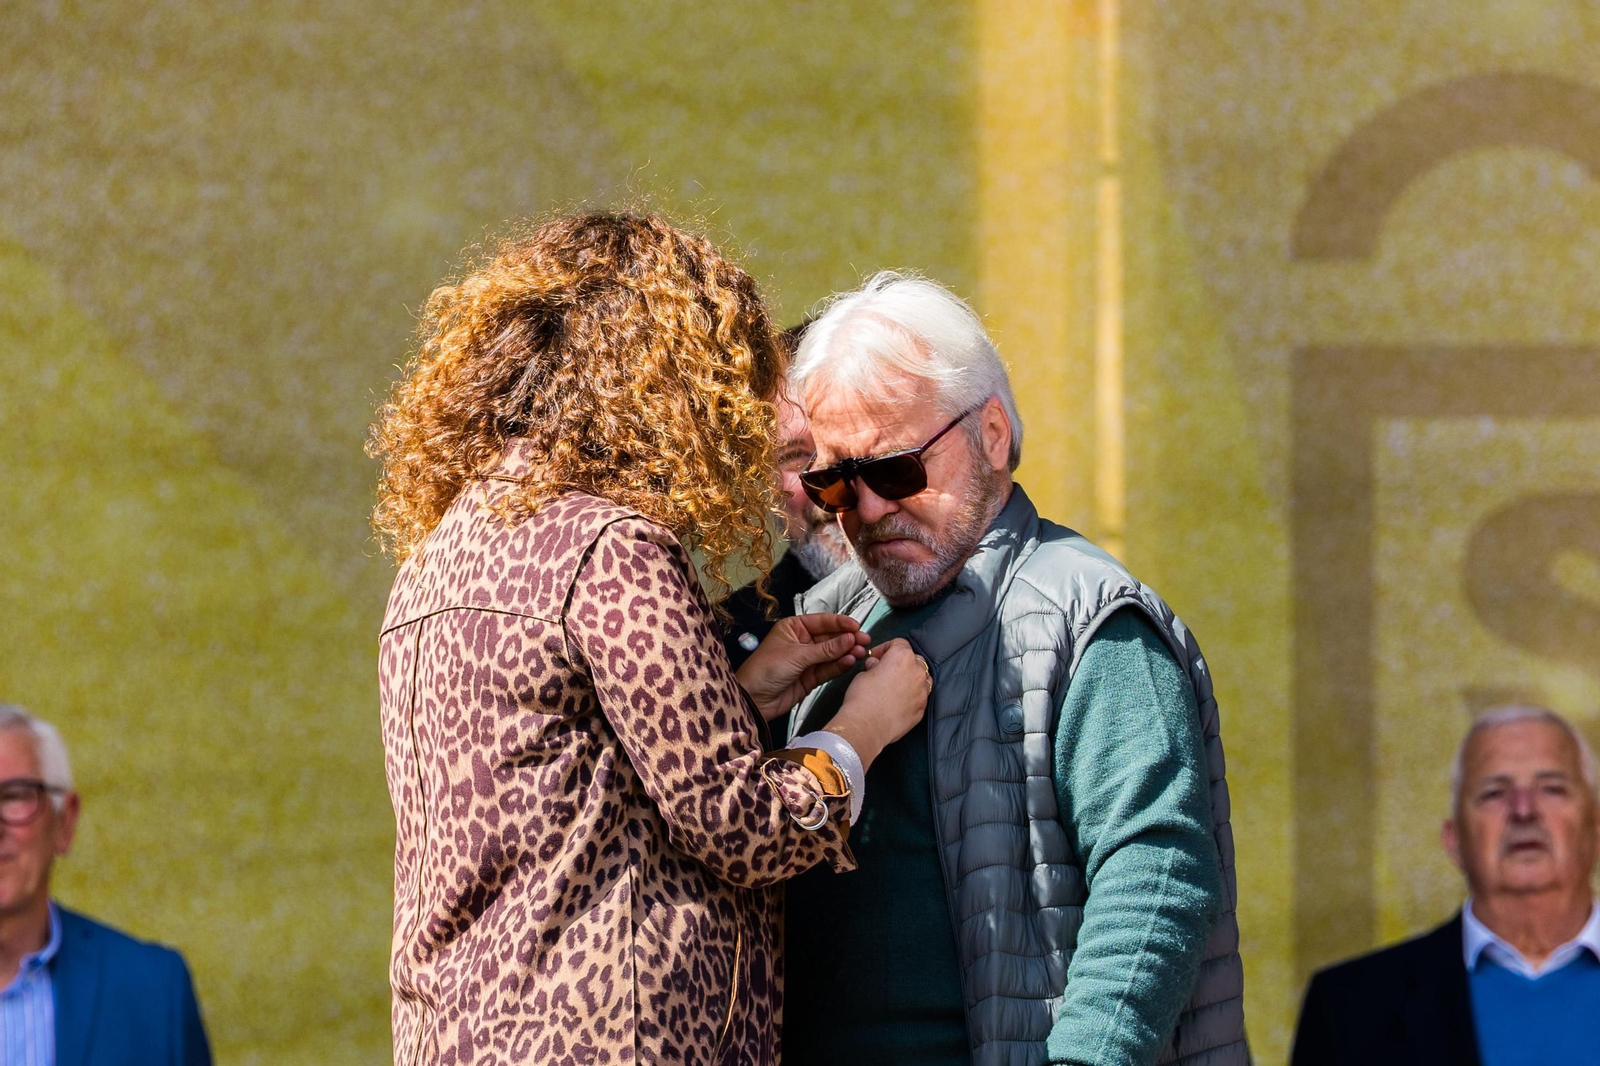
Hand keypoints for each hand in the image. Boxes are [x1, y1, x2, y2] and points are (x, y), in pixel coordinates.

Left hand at [735, 613, 871, 721]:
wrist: (753, 699)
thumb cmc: (766, 669)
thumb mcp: (797, 655)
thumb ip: (826, 649)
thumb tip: (850, 638)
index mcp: (794, 627)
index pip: (822, 622)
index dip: (841, 623)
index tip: (857, 626)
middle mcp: (802, 641)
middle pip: (830, 637)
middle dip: (847, 639)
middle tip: (865, 640)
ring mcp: (807, 660)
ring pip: (831, 654)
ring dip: (846, 653)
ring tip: (861, 652)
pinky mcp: (810, 677)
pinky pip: (828, 669)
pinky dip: (839, 665)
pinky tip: (850, 661)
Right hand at [823, 639, 930, 769]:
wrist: (866, 726)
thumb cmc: (862, 698)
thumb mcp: (863, 674)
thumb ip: (874, 667)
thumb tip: (877, 666)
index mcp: (902, 658)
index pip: (899, 643)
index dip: (885, 648)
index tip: (876, 656)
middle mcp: (917, 672)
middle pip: (913, 660)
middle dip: (900, 663)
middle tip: (884, 670)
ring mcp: (922, 692)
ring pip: (921, 679)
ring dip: (909, 679)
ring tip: (893, 687)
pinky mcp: (921, 710)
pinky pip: (919, 698)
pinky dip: (911, 697)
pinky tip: (896, 702)